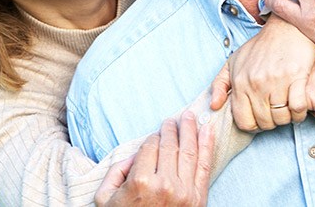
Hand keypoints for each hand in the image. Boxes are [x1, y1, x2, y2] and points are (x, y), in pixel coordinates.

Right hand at [94, 112, 213, 206]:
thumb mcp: (106, 196)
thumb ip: (116, 170)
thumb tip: (136, 154)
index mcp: (141, 181)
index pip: (150, 146)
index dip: (152, 138)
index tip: (154, 136)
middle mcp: (164, 184)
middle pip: (169, 145)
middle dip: (171, 128)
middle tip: (172, 119)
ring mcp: (184, 192)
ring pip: (188, 151)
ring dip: (190, 129)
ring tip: (190, 116)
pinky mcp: (198, 199)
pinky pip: (204, 166)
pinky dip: (207, 145)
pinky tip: (208, 130)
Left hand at [211, 15, 314, 131]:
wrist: (284, 29)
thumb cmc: (259, 48)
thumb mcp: (233, 63)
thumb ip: (220, 85)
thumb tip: (214, 106)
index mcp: (240, 82)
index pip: (244, 122)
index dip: (253, 125)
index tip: (260, 116)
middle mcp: (255, 83)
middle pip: (265, 123)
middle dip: (272, 121)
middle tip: (275, 109)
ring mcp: (276, 80)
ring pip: (283, 119)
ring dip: (287, 117)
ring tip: (286, 104)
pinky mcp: (296, 77)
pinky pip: (298, 108)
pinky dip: (300, 111)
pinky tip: (297, 100)